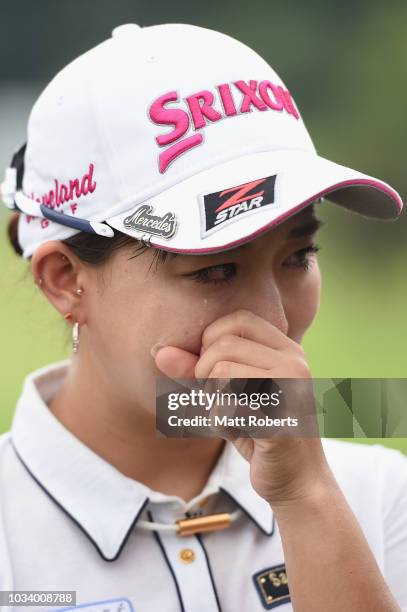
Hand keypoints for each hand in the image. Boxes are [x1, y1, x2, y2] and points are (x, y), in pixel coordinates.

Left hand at [153, 308, 332, 506]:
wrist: (298, 481)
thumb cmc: (259, 433)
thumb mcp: (225, 395)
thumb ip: (196, 371)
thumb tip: (158, 352)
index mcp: (286, 349)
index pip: (236, 320)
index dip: (210, 342)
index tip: (213, 372)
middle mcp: (294, 361)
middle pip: (223, 344)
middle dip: (204, 372)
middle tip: (217, 398)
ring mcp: (291, 389)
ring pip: (222, 370)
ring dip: (212, 398)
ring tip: (229, 414)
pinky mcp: (281, 420)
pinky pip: (227, 405)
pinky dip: (218, 419)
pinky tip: (235, 430)